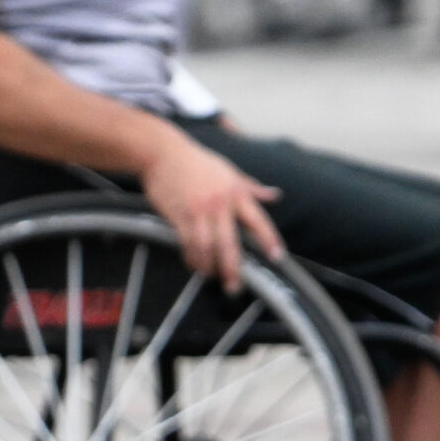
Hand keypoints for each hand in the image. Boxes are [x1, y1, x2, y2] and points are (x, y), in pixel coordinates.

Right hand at [139, 136, 281, 292]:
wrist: (161, 152)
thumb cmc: (196, 161)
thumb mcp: (228, 171)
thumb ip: (252, 187)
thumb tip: (275, 195)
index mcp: (236, 193)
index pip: (258, 221)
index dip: (269, 240)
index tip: (278, 258)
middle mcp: (219, 204)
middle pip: (230, 243)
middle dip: (233, 269)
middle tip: (234, 287)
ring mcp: (198, 210)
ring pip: (206, 247)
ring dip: (208, 266)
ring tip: (211, 276)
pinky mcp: (178, 213)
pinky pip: (186, 241)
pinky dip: (190, 256)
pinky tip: (193, 263)